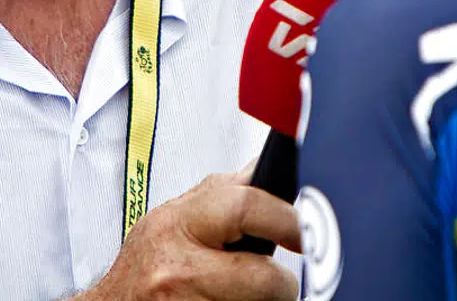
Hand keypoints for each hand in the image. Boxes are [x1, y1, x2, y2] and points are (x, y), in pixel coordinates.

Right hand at [82, 171, 300, 299]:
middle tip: (280, 283)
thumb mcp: (176, 216)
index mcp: (179, 223)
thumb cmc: (146, 262)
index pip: (247, 207)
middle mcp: (178, 267)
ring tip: (242, 294)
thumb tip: (266, 168)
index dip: (288, 220)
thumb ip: (222, 195)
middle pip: (263, 277)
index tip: (311, 230)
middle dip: (282, 283)